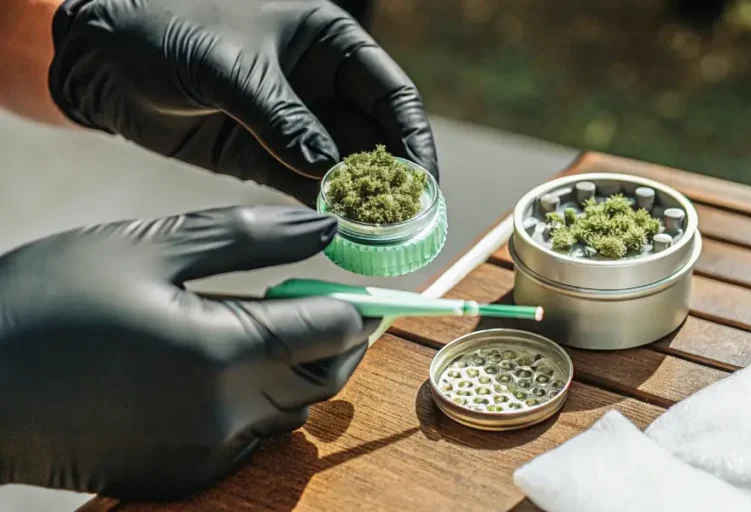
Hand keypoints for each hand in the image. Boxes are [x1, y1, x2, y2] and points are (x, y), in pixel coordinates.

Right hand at [0, 206, 373, 499]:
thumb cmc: (47, 302)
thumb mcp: (148, 247)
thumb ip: (249, 237)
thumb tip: (326, 226)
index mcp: (225, 353)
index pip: (333, 333)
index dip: (354, 306)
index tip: (352, 286)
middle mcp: (226, 416)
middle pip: (322, 379)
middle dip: (331, 340)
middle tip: (307, 302)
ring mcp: (203, 455)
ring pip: (289, 412)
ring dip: (292, 370)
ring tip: (251, 326)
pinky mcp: (181, 476)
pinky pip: (247, 440)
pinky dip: (252, 404)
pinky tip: (210, 371)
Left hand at [48, 0, 436, 205]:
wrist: (99, 52)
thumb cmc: (166, 27)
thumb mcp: (230, 68)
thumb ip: (282, 119)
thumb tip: (331, 171)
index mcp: (328, 42)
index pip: (391, 93)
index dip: (414, 138)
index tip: (424, 182)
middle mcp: (320, 84)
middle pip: (377, 137)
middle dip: (395, 180)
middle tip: (409, 224)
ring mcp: (294, 123)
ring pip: (346, 167)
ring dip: (363, 202)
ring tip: (380, 239)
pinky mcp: (263, 155)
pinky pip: (307, 186)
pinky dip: (324, 210)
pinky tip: (339, 233)